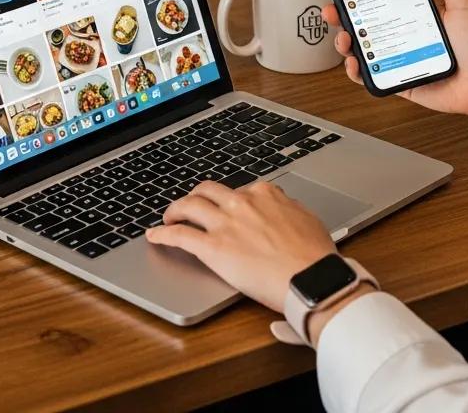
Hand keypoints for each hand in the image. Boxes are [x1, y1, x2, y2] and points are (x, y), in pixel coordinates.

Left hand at [146, 180, 335, 311]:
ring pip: (189, 205)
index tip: (227, 208)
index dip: (230, 201)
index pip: (239, 190)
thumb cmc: (313, 253)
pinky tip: (154, 236)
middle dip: (196, 196)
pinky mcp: (213, 248)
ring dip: (175, 209)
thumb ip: (286, 209)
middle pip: (208, 190)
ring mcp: (226, 223)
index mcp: (265, 193)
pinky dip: (163, 234)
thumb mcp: (305, 217)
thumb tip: (281, 209)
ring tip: (169, 217)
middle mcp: (242, 202)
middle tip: (190, 206)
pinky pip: (179, 236)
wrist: (310, 277)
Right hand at [322, 0, 467, 118]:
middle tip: (333, 9)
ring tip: (343, 36)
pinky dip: (357, 72)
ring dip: (346, 41)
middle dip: (343, 15)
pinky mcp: (400, 81)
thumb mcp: (463, 1)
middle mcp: (405, 35)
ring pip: (363, 49)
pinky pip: (373, 77)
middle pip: (365, 23)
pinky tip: (355, 62)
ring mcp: (400, 59)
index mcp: (416, 14)